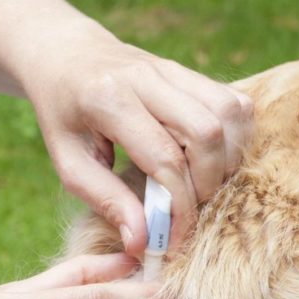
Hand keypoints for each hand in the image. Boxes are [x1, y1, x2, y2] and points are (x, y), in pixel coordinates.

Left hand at [18, 27, 252, 254]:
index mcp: (108, 99)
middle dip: (207, 183)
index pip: (165, 158)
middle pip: (207, 132)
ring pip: (229, 113)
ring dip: (226, 159)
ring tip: (202, 183)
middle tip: (188, 207)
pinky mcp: (191, 71)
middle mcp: (146, 77)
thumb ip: (106, 201)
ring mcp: (173, 69)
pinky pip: (235, 103)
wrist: (65, 56)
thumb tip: (142, 242)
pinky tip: (211, 158)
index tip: (174, 238)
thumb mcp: (69, 163)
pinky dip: (234, 137)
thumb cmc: (64, 116)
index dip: (178, 207)